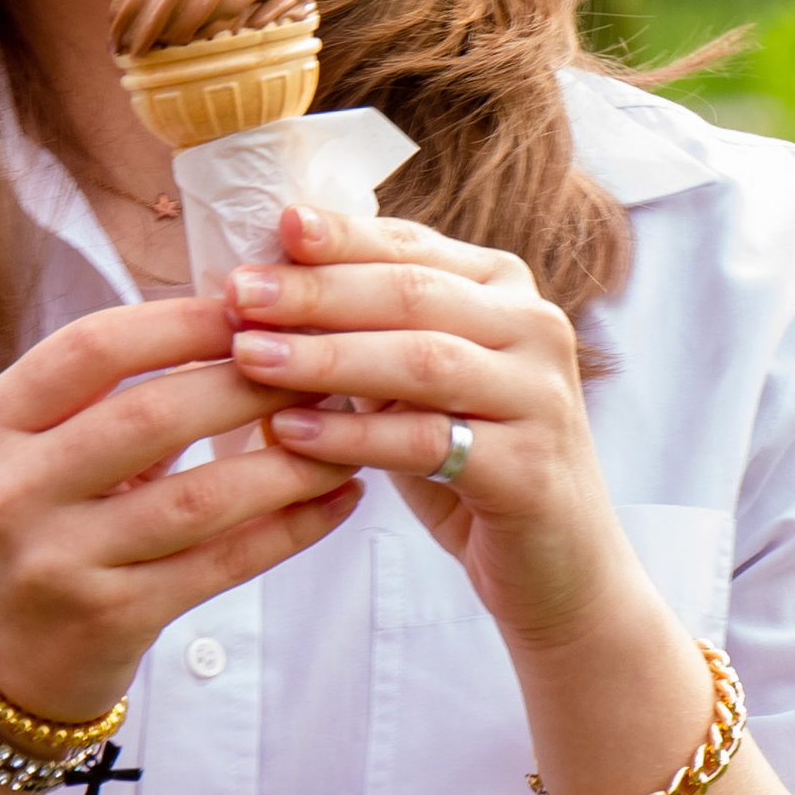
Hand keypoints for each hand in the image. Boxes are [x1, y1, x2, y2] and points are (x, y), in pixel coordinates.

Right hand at [0, 291, 361, 722]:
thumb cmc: (36, 526)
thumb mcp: (35, 449)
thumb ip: (111, 394)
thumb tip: (241, 324)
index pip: (92, 349)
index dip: (180, 322)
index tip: (252, 308)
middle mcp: (14, 491)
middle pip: (151, 415)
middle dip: (249, 384)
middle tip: (317, 368)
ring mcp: (59, 562)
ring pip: (198, 498)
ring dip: (286, 462)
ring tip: (344, 437)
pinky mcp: (111, 619)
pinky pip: (221, 564)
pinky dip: (290, 529)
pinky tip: (336, 501)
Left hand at [224, 204, 643, 657]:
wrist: (556, 567)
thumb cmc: (470, 464)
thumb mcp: (417, 387)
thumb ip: (366, 334)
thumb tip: (262, 290)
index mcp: (505, 291)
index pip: (412, 248)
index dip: (341, 237)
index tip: (274, 226)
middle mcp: (535, 329)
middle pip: (412, 294)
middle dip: (318, 291)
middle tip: (238, 293)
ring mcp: (540, 397)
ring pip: (421, 360)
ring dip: (326, 356)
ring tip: (249, 356)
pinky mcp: (530, 469)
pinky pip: (427, 442)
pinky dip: (352, 435)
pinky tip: (290, 432)